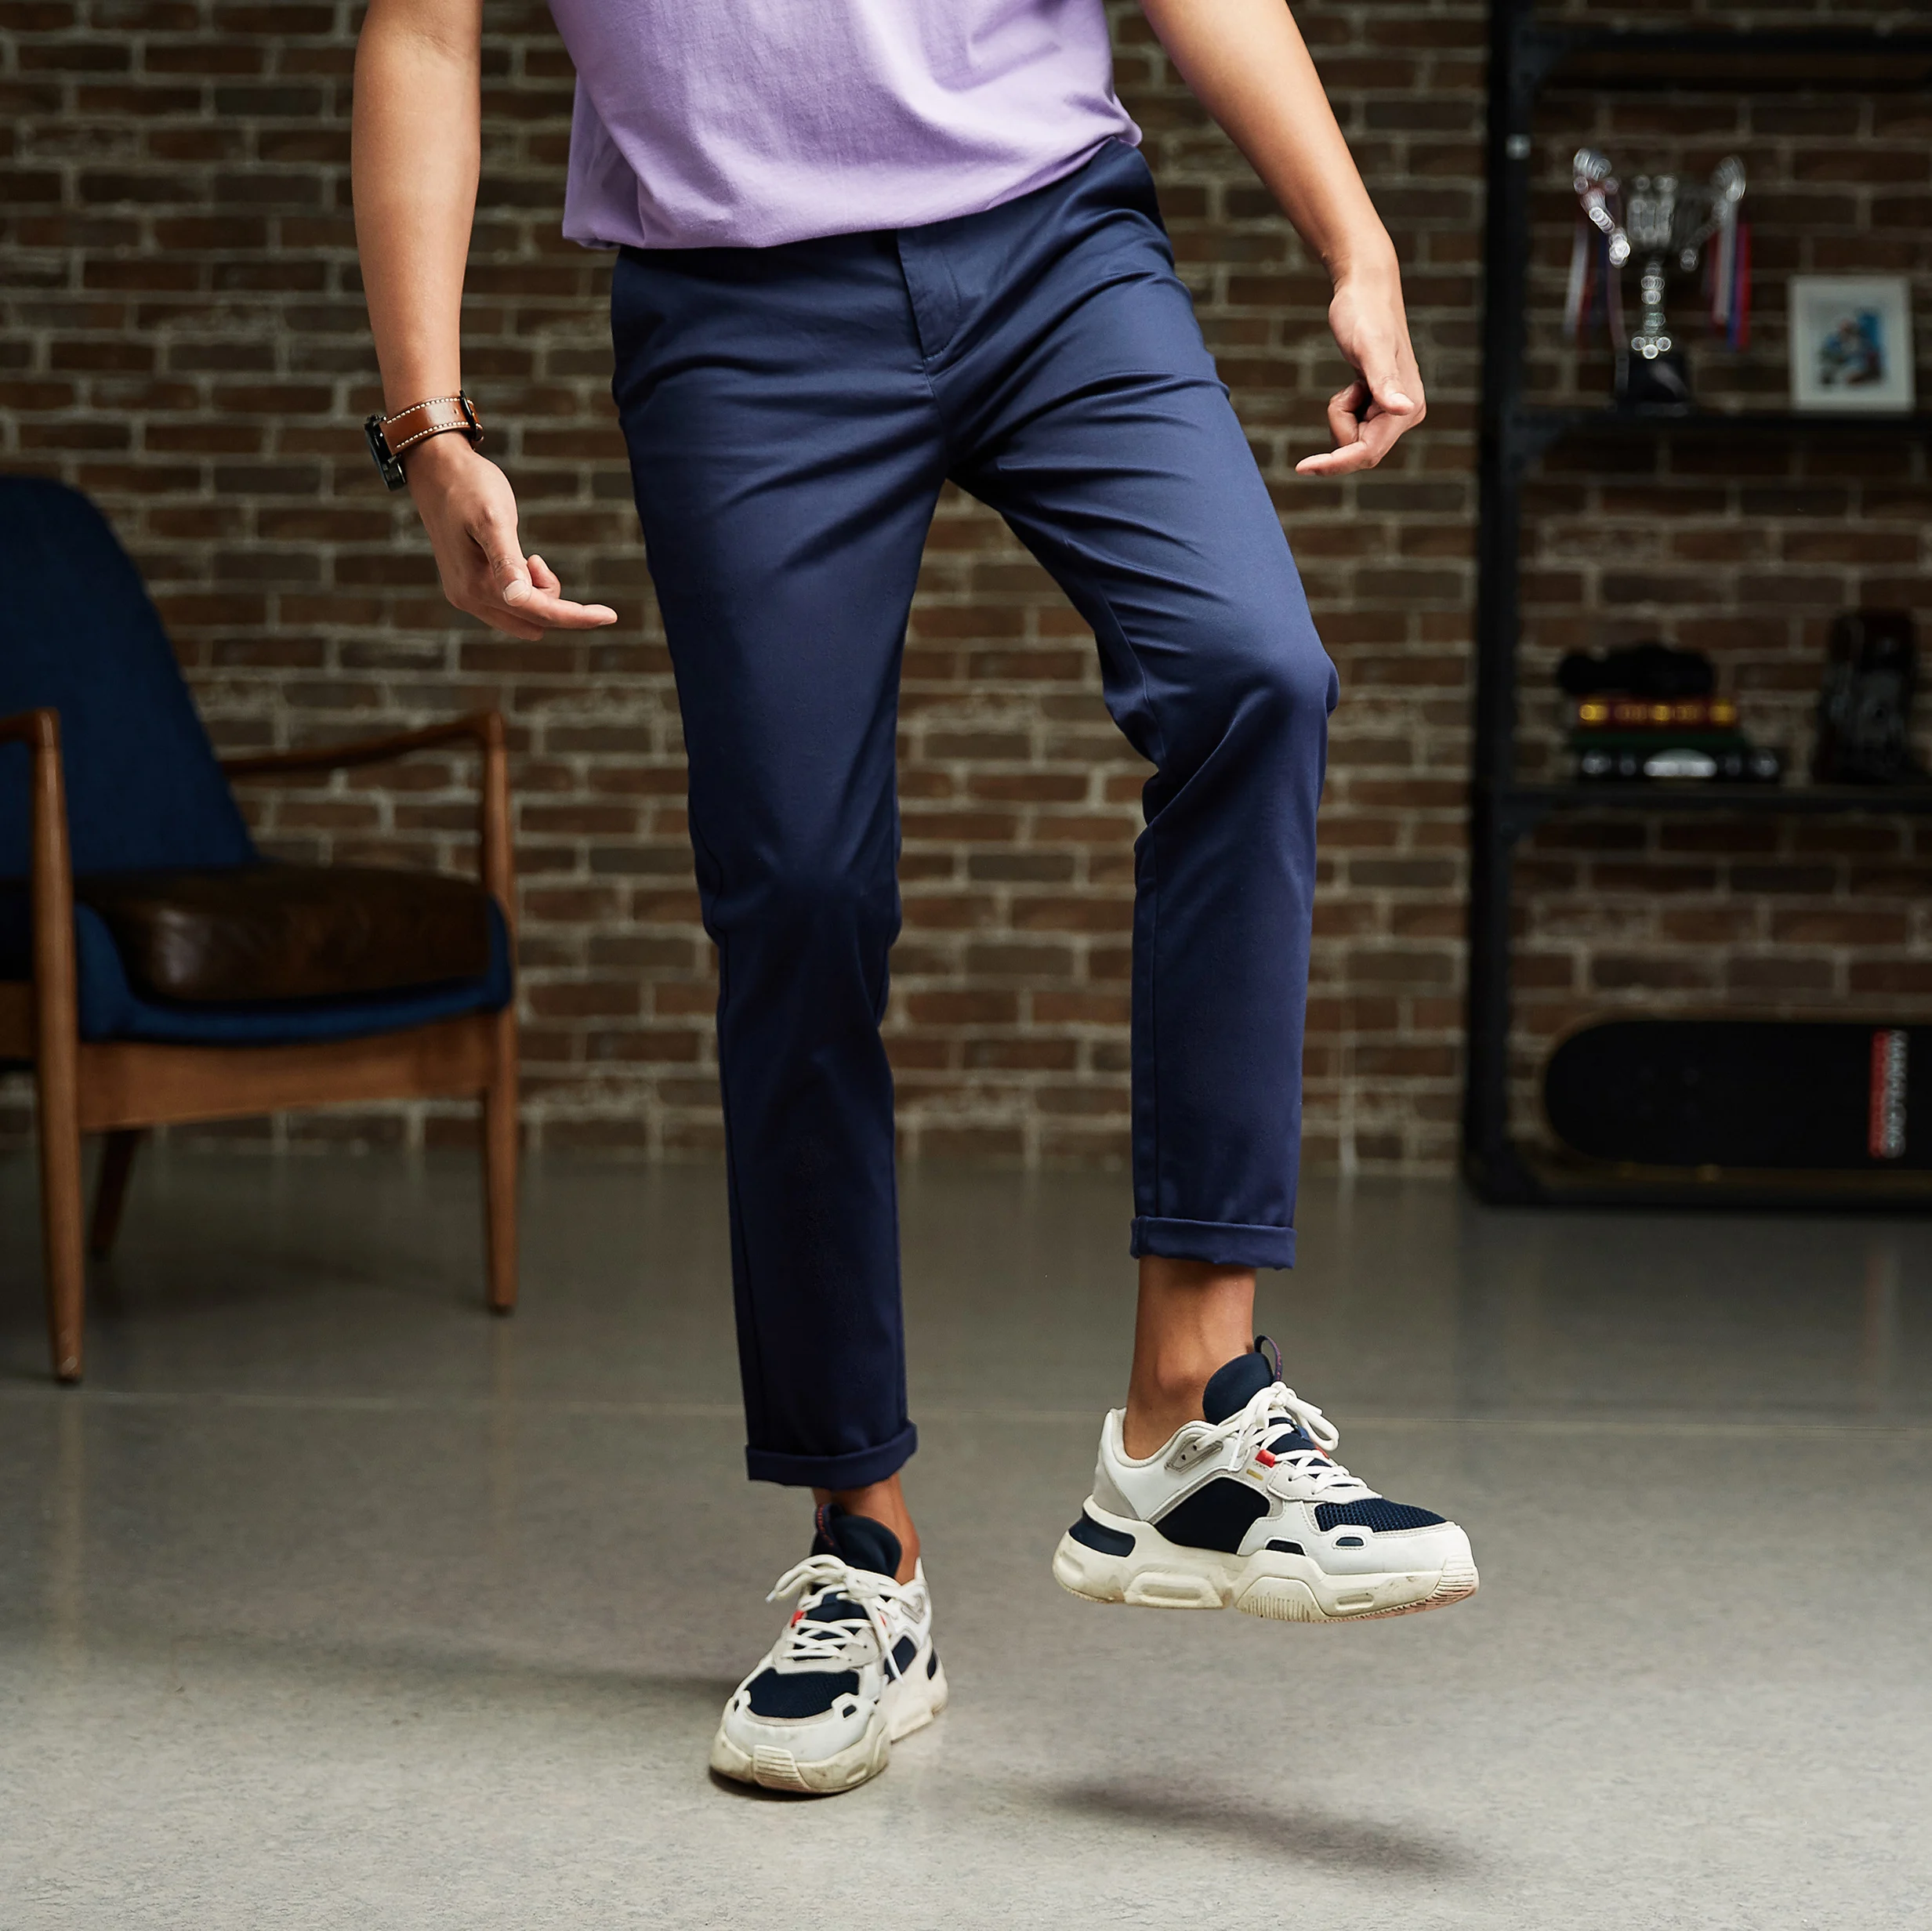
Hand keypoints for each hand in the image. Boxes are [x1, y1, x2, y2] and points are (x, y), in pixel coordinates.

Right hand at [404, 434, 617, 639]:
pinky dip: (526, 590)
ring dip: (538, 595)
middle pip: (534, 622)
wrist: (436, 469)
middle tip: (539, 558)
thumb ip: (507, 561)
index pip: (539, 613)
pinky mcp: (468, 586)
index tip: (611, 615)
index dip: (577, 616)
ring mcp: (466, 595)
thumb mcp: (494, 519)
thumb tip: (519, 598)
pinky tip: (522, 559)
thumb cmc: (469, 487)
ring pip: (524, 617)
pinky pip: (511, 606)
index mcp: (477, 587)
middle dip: (552, 600)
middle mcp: (469, 599)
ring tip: (529, 555)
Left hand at [1295, 258, 1425, 477]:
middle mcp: (1406, 413)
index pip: (1368, 452)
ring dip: (1341, 416)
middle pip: (1361, 451)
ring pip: (1354, 440)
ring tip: (1352, 382)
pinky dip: (1343, 411)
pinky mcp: (1379, 404)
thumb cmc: (1364, 313)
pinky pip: (1354, 427)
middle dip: (1341, 428)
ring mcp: (1394, 410)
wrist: (1364, 290)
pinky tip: (1353, 384)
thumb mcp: (1370, 348)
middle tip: (1343, 392)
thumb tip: (1405, 410)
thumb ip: (1385, 382)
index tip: (1302, 467)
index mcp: (1409, 406)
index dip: (1336, 462)